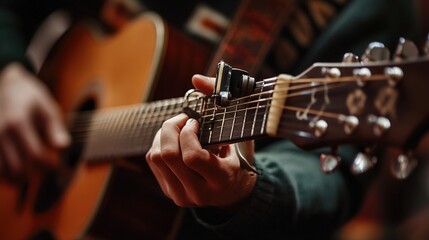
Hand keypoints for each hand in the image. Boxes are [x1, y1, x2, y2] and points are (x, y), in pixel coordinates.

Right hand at [0, 63, 70, 178]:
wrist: (5, 83)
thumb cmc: (30, 97)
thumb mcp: (47, 107)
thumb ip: (55, 128)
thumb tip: (64, 147)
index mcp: (18, 123)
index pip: (35, 155)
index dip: (49, 167)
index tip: (59, 170)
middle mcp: (0, 133)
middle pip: (16, 168)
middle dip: (34, 177)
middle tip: (46, 177)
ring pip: (1, 172)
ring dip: (16, 179)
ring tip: (29, 178)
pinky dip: (3, 174)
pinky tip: (14, 172)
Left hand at [145, 74, 256, 208]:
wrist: (233, 189)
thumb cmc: (238, 156)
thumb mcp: (239, 132)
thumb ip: (222, 100)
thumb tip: (196, 80)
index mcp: (221, 180)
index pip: (193, 157)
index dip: (189, 133)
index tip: (197, 122)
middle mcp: (199, 192)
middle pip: (169, 155)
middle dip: (172, 128)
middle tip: (185, 120)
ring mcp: (181, 195)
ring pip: (156, 156)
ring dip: (165, 134)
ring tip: (181, 128)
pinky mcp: (168, 191)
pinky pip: (152, 159)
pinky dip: (160, 142)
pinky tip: (176, 140)